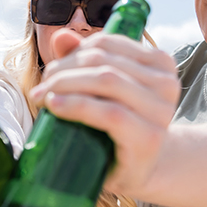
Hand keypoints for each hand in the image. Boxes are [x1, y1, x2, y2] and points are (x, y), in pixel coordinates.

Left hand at [29, 30, 180, 198]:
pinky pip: (109, 113)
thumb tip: (61, 35)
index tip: (51, 70)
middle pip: (103, 61)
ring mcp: (162, 111)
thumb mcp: (102, 91)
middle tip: (40, 87)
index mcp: (160, 63)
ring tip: (41, 97)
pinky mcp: (149, 137)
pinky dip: (76, 106)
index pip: (108, 43)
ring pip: (106, 81)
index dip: (73, 52)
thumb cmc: (118, 128)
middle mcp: (167, 83)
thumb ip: (85, 61)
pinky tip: (54, 106)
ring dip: (65, 85)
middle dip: (64, 70)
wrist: (139, 170)